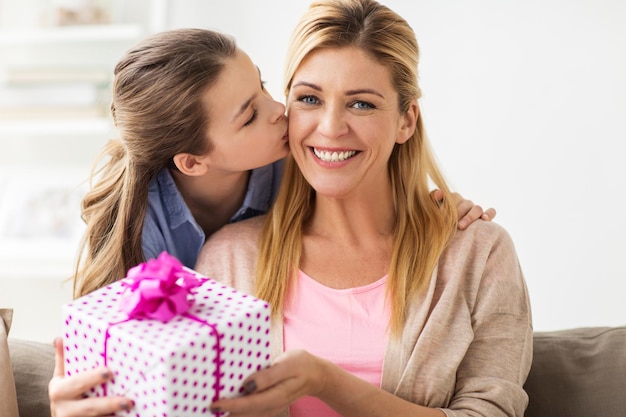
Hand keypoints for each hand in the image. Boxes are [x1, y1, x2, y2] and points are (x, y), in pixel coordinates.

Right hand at [49, 338, 133, 416]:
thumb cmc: (66, 394)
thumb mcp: (61, 377)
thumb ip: (62, 359)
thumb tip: (60, 338)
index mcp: (59, 391)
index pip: (76, 383)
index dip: (92, 378)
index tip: (109, 372)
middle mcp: (64, 409)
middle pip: (89, 408)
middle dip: (109, 404)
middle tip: (128, 400)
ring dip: (112, 416)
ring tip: (131, 409)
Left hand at [210, 349, 325, 416]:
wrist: (316, 375)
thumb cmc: (302, 365)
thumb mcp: (287, 364)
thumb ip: (268, 375)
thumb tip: (247, 385)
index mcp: (276, 395)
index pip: (248, 404)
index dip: (230, 406)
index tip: (213, 404)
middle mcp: (271, 406)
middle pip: (244, 414)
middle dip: (225, 412)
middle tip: (204, 405)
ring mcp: (269, 407)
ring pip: (245, 416)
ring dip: (230, 413)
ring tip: (212, 406)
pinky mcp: (267, 405)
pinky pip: (249, 411)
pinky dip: (237, 410)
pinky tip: (227, 403)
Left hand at [430, 190, 495, 229]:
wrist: (448, 237)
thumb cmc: (439, 223)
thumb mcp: (433, 211)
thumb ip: (433, 199)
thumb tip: (438, 193)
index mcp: (454, 200)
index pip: (453, 197)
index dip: (447, 204)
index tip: (440, 213)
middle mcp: (466, 203)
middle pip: (464, 203)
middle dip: (456, 212)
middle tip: (449, 222)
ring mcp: (476, 209)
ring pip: (477, 208)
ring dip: (469, 216)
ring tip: (460, 226)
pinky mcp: (486, 217)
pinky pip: (491, 212)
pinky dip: (489, 213)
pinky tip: (484, 219)